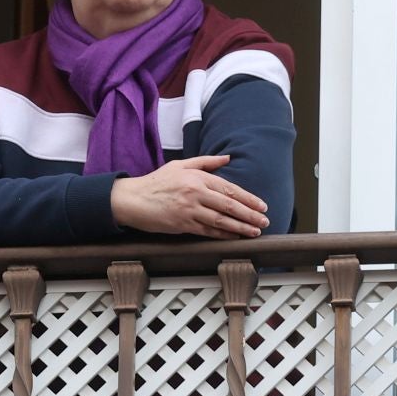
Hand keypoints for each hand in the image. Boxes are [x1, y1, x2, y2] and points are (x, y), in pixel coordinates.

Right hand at [110, 155, 269, 238]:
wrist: (132, 199)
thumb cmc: (157, 182)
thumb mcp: (181, 165)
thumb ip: (206, 162)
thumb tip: (228, 158)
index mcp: (197, 178)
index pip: (229, 189)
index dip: (248, 198)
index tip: (262, 206)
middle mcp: (195, 193)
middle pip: (229, 205)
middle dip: (250, 214)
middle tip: (264, 221)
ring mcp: (189, 210)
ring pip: (221, 220)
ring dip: (240, 227)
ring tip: (254, 232)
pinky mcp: (182, 225)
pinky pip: (207, 231)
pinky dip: (223, 234)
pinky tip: (234, 237)